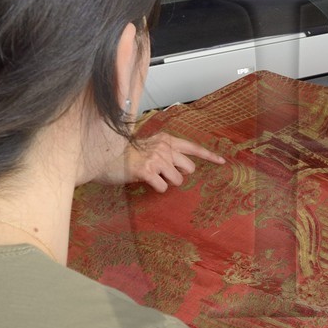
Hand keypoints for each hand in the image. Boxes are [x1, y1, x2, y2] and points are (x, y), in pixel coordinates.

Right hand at [100, 131, 224, 191]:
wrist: (104, 156)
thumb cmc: (128, 154)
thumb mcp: (150, 146)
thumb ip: (167, 152)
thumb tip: (182, 167)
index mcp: (166, 139)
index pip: (193, 147)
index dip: (209, 156)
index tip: (222, 162)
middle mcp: (164, 147)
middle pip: (189, 169)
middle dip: (179, 174)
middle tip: (163, 172)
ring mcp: (155, 159)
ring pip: (177, 181)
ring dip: (166, 183)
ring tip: (152, 176)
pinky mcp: (146, 171)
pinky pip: (162, 188)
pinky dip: (156, 188)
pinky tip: (145, 181)